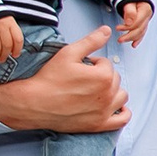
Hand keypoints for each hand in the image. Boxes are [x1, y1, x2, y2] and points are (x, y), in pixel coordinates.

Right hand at [0, 14, 24, 64]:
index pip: (18, 39)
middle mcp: (1, 26)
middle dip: (5, 55)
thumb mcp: (6, 21)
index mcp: (10, 23)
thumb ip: (11, 33)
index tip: (15, 55)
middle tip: (2, 59)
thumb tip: (13, 51)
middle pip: (7, 45)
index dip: (18, 49)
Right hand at [0, 25, 127, 132]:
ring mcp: (105, 111)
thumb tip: (107, 30)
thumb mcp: (68, 53)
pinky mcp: (99, 125)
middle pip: (115, 80)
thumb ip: (91, 41)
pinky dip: (123, 113)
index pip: (107, 64)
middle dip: (103, 76)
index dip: (93, 63)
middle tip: (84, 78)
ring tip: (97, 90)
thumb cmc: (49, 78)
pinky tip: (115, 107)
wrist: (33, 103)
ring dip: (113, 91)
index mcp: (104, 76)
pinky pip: (122, 120)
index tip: (81, 67)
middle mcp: (108, 94)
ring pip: (121, 97)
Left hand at [117, 0, 151, 47]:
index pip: (137, 22)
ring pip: (140, 32)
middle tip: (120, 39)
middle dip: (129, 35)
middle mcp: (147, 16)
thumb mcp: (129, 2)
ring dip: (131, 38)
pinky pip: (141, 33)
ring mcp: (146, 21)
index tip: (118, 28)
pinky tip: (134, 44)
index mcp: (145, 10)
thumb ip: (129, 11)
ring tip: (122, 40)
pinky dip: (137, 39)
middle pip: (139, 29)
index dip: (128, 27)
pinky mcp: (143, 24)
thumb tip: (128, 22)